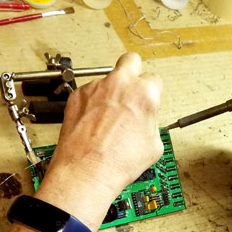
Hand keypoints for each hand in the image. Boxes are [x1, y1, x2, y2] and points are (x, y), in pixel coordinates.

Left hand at [35, 53, 162, 229]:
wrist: (87, 171)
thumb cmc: (118, 161)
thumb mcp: (154, 145)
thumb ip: (151, 121)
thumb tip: (145, 121)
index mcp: (145, 93)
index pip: (154, 79)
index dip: (151, 93)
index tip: (146, 102)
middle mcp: (120, 83)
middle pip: (131, 60)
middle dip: (133, 71)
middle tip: (130, 89)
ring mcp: (96, 87)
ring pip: (107, 79)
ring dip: (109, 92)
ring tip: (107, 118)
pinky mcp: (77, 95)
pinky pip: (89, 93)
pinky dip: (91, 103)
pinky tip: (93, 123)